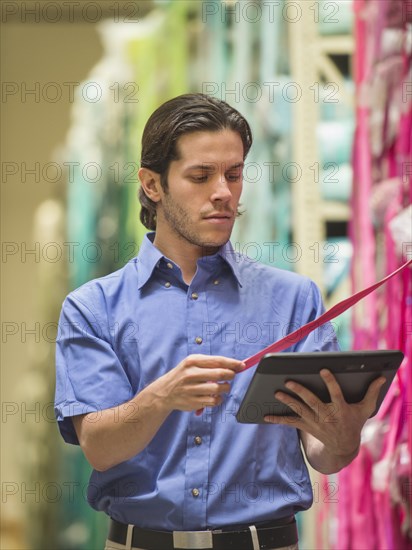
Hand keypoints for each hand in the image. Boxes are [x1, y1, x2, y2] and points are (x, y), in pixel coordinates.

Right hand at [153, 354, 244, 412]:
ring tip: (223, 387)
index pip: (217, 361)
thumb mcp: (192, 363)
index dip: (232, 363)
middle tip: (232, 376)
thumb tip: (234, 365)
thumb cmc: (183, 375)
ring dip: (225, 388)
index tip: (242, 365)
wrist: (165, 391)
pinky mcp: (193, 402)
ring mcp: (191, 389)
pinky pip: (213, 401)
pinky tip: (215, 396)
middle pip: (220, 374)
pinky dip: (219, 399)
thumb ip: (211, 363)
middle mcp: (191, 374)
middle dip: (230, 375)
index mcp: (192, 361)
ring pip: (218, 389)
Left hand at [264, 369, 385, 458]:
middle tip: (288, 380)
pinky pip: (290, 422)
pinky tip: (265, 415)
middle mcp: (326, 416)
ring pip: (299, 410)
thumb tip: (382, 377)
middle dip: (300, 391)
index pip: (335, 393)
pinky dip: (277, 419)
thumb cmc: (354, 421)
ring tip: (276, 392)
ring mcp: (315, 422)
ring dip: (287, 401)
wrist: (343, 446)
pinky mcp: (306, 426)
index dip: (330, 382)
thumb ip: (372, 392)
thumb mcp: (365, 409)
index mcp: (340, 409)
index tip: (324, 369)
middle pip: (312, 401)